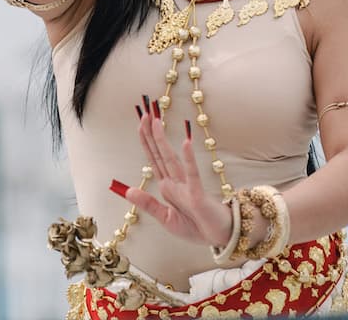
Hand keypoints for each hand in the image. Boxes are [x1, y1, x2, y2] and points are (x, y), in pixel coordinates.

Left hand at [111, 106, 233, 247]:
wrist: (219, 236)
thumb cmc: (196, 226)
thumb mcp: (166, 219)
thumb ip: (148, 205)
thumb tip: (127, 191)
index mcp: (167, 187)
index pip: (153, 159)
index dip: (146, 141)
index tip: (141, 122)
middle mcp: (175, 182)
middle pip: (160, 154)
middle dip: (151, 134)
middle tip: (146, 112)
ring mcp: (186, 186)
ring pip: (171, 159)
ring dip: (163, 141)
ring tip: (157, 121)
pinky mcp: (197, 194)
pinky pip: (192, 174)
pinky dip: (188, 159)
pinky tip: (185, 143)